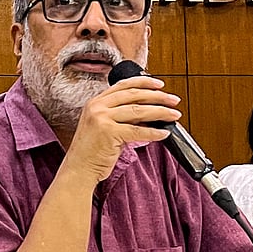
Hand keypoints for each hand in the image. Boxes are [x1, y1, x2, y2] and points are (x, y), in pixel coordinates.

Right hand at [64, 75, 180, 182]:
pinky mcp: (108, 132)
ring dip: (160, 112)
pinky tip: (163, 133)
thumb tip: (148, 114)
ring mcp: (101, 118)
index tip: (160, 85)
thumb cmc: (91, 152)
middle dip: (157, 96)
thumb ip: (123, 118)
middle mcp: (97, 107)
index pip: (123, 85)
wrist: (78, 169)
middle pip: (133, 95)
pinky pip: (137, 131)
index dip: (143, 82)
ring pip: (138, 111)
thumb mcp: (105, 127)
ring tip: (174, 115)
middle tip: (173, 100)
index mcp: (95, 102)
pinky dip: (153, 132)